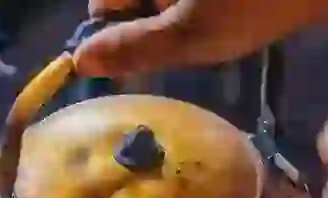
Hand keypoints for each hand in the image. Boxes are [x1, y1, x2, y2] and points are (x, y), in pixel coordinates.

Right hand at [72, 0, 327, 77]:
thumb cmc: (249, 6)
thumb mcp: (186, 37)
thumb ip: (130, 48)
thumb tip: (78, 62)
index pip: (101, 4)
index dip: (112, 33)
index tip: (138, 56)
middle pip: (128, 0)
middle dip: (143, 23)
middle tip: (176, 43)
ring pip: (156, 0)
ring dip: (168, 16)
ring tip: (204, 27)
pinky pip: (179, 0)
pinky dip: (190, 5)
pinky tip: (220, 11)